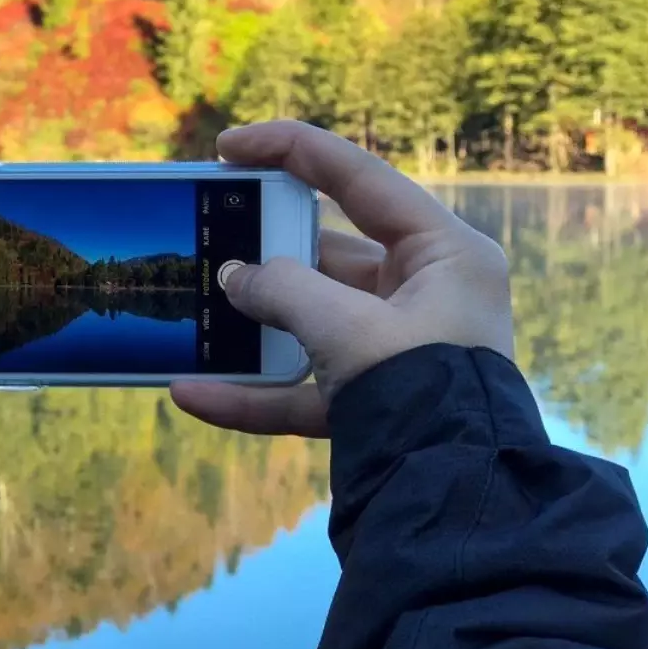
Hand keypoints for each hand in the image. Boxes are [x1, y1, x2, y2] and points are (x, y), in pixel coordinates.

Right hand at [171, 120, 513, 437]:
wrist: (453, 500)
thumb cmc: (420, 389)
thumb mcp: (343, 326)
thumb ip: (281, 288)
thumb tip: (234, 278)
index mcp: (444, 253)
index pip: (359, 177)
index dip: (290, 150)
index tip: (227, 148)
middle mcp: (425, 295)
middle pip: (328, 255)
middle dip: (264, 254)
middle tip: (211, 235)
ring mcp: (396, 351)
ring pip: (309, 323)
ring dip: (253, 326)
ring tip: (195, 313)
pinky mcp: (372, 401)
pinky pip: (304, 387)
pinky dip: (253, 393)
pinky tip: (194, 395)